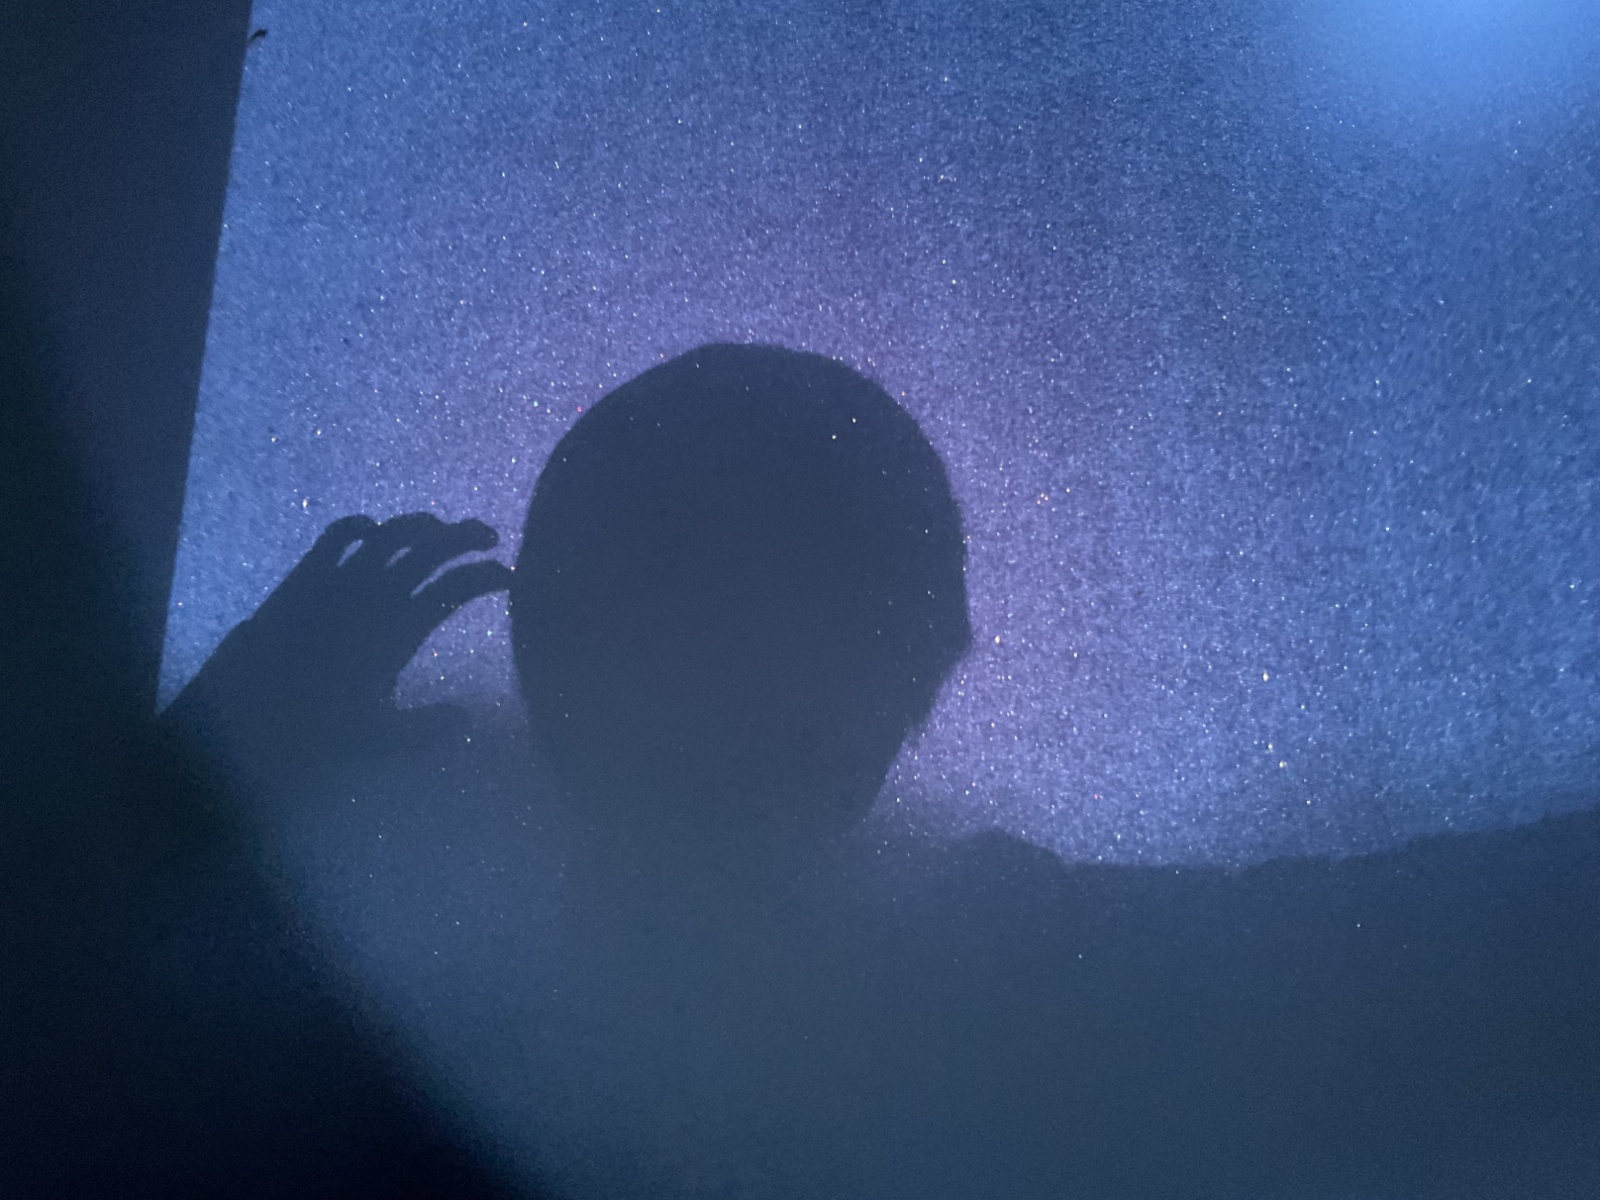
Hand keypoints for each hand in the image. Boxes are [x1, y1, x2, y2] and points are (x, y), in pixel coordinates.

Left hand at [165, 513, 512, 768]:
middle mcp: (376, 593)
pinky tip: (372, 529)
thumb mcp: (375, 736)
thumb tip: (465, 718)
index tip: (509, 577)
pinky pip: (339, 534)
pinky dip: (362, 526)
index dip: (487, 576)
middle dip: (466, 536)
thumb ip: (425, 727)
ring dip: (421, 525)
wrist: (239, 712)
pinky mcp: (306, 574)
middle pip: (432, 547)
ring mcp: (340, 578)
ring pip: (392, 532)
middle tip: (489, 537)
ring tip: (439, 529)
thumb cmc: (311, 729)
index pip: (457, 588)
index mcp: (400, 628)